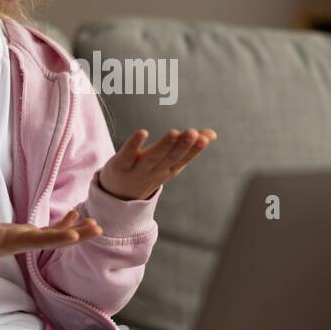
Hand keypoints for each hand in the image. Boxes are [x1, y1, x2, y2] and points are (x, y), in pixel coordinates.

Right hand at [0, 210, 102, 265]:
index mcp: (15, 243)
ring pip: (57, 236)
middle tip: (98, 228)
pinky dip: (63, 223)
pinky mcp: (28, 234)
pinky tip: (75, 213)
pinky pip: (50, 230)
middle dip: (77, 236)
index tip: (75, 236)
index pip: (40, 242)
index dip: (57, 238)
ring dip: (76, 230)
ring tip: (95, 223)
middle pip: (56, 241)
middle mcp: (27, 243)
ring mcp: (29, 239)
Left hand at [98, 128, 217, 200]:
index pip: (183, 160)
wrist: (118, 196)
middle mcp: (154, 171)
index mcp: (168, 170)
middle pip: (169, 159)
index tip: (206, 137)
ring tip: (174, 132)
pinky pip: (127, 155)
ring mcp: (136, 170)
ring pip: (152, 158)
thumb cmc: (147, 172)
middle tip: (193, 132)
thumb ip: (189, 148)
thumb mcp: (169, 163)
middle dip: (182, 146)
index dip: (194, 149)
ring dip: (164, 146)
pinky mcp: (119, 165)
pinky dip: (134, 145)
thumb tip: (213, 134)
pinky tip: (142, 132)